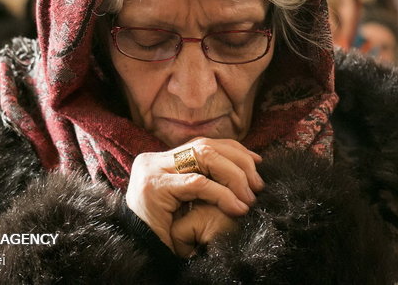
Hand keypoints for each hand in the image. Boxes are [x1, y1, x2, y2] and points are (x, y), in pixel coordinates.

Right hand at [126, 137, 263, 251]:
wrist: (139, 253)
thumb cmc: (167, 234)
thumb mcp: (187, 203)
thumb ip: (205, 183)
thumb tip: (244, 171)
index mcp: (162, 160)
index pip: (203, 143)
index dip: (234, 150)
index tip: (257, 163)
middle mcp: (155, 160)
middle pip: (205, 145)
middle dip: (239, 161)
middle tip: (257, 186)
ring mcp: (153, 170)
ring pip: (204, 156)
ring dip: (234, 175)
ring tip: (249, 197)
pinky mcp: (154, 186)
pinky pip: (198, 183)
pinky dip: (222, 194)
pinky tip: (237, 207)